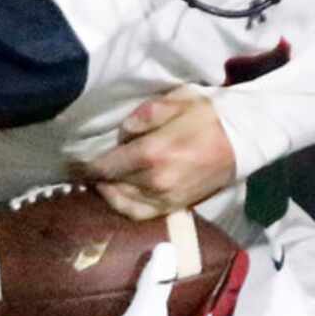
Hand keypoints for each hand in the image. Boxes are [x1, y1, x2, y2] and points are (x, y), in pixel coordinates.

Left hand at [75, 89, 236, 220]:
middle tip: (86, 170)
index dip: (85, 166)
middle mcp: (154, 181)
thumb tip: (123, 133)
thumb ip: (144, 115)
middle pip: (112, 185)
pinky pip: (142, 214)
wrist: (242, 140)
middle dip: (96, 178)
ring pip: (124, 203)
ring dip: (109, 194)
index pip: (106, 166)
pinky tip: (121, 196)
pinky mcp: (176, 207)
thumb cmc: (209, 116)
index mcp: (151, 153)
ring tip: (103, 182)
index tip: (72, 162)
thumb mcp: (176, 101)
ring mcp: (166, 198)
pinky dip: (126, 207)